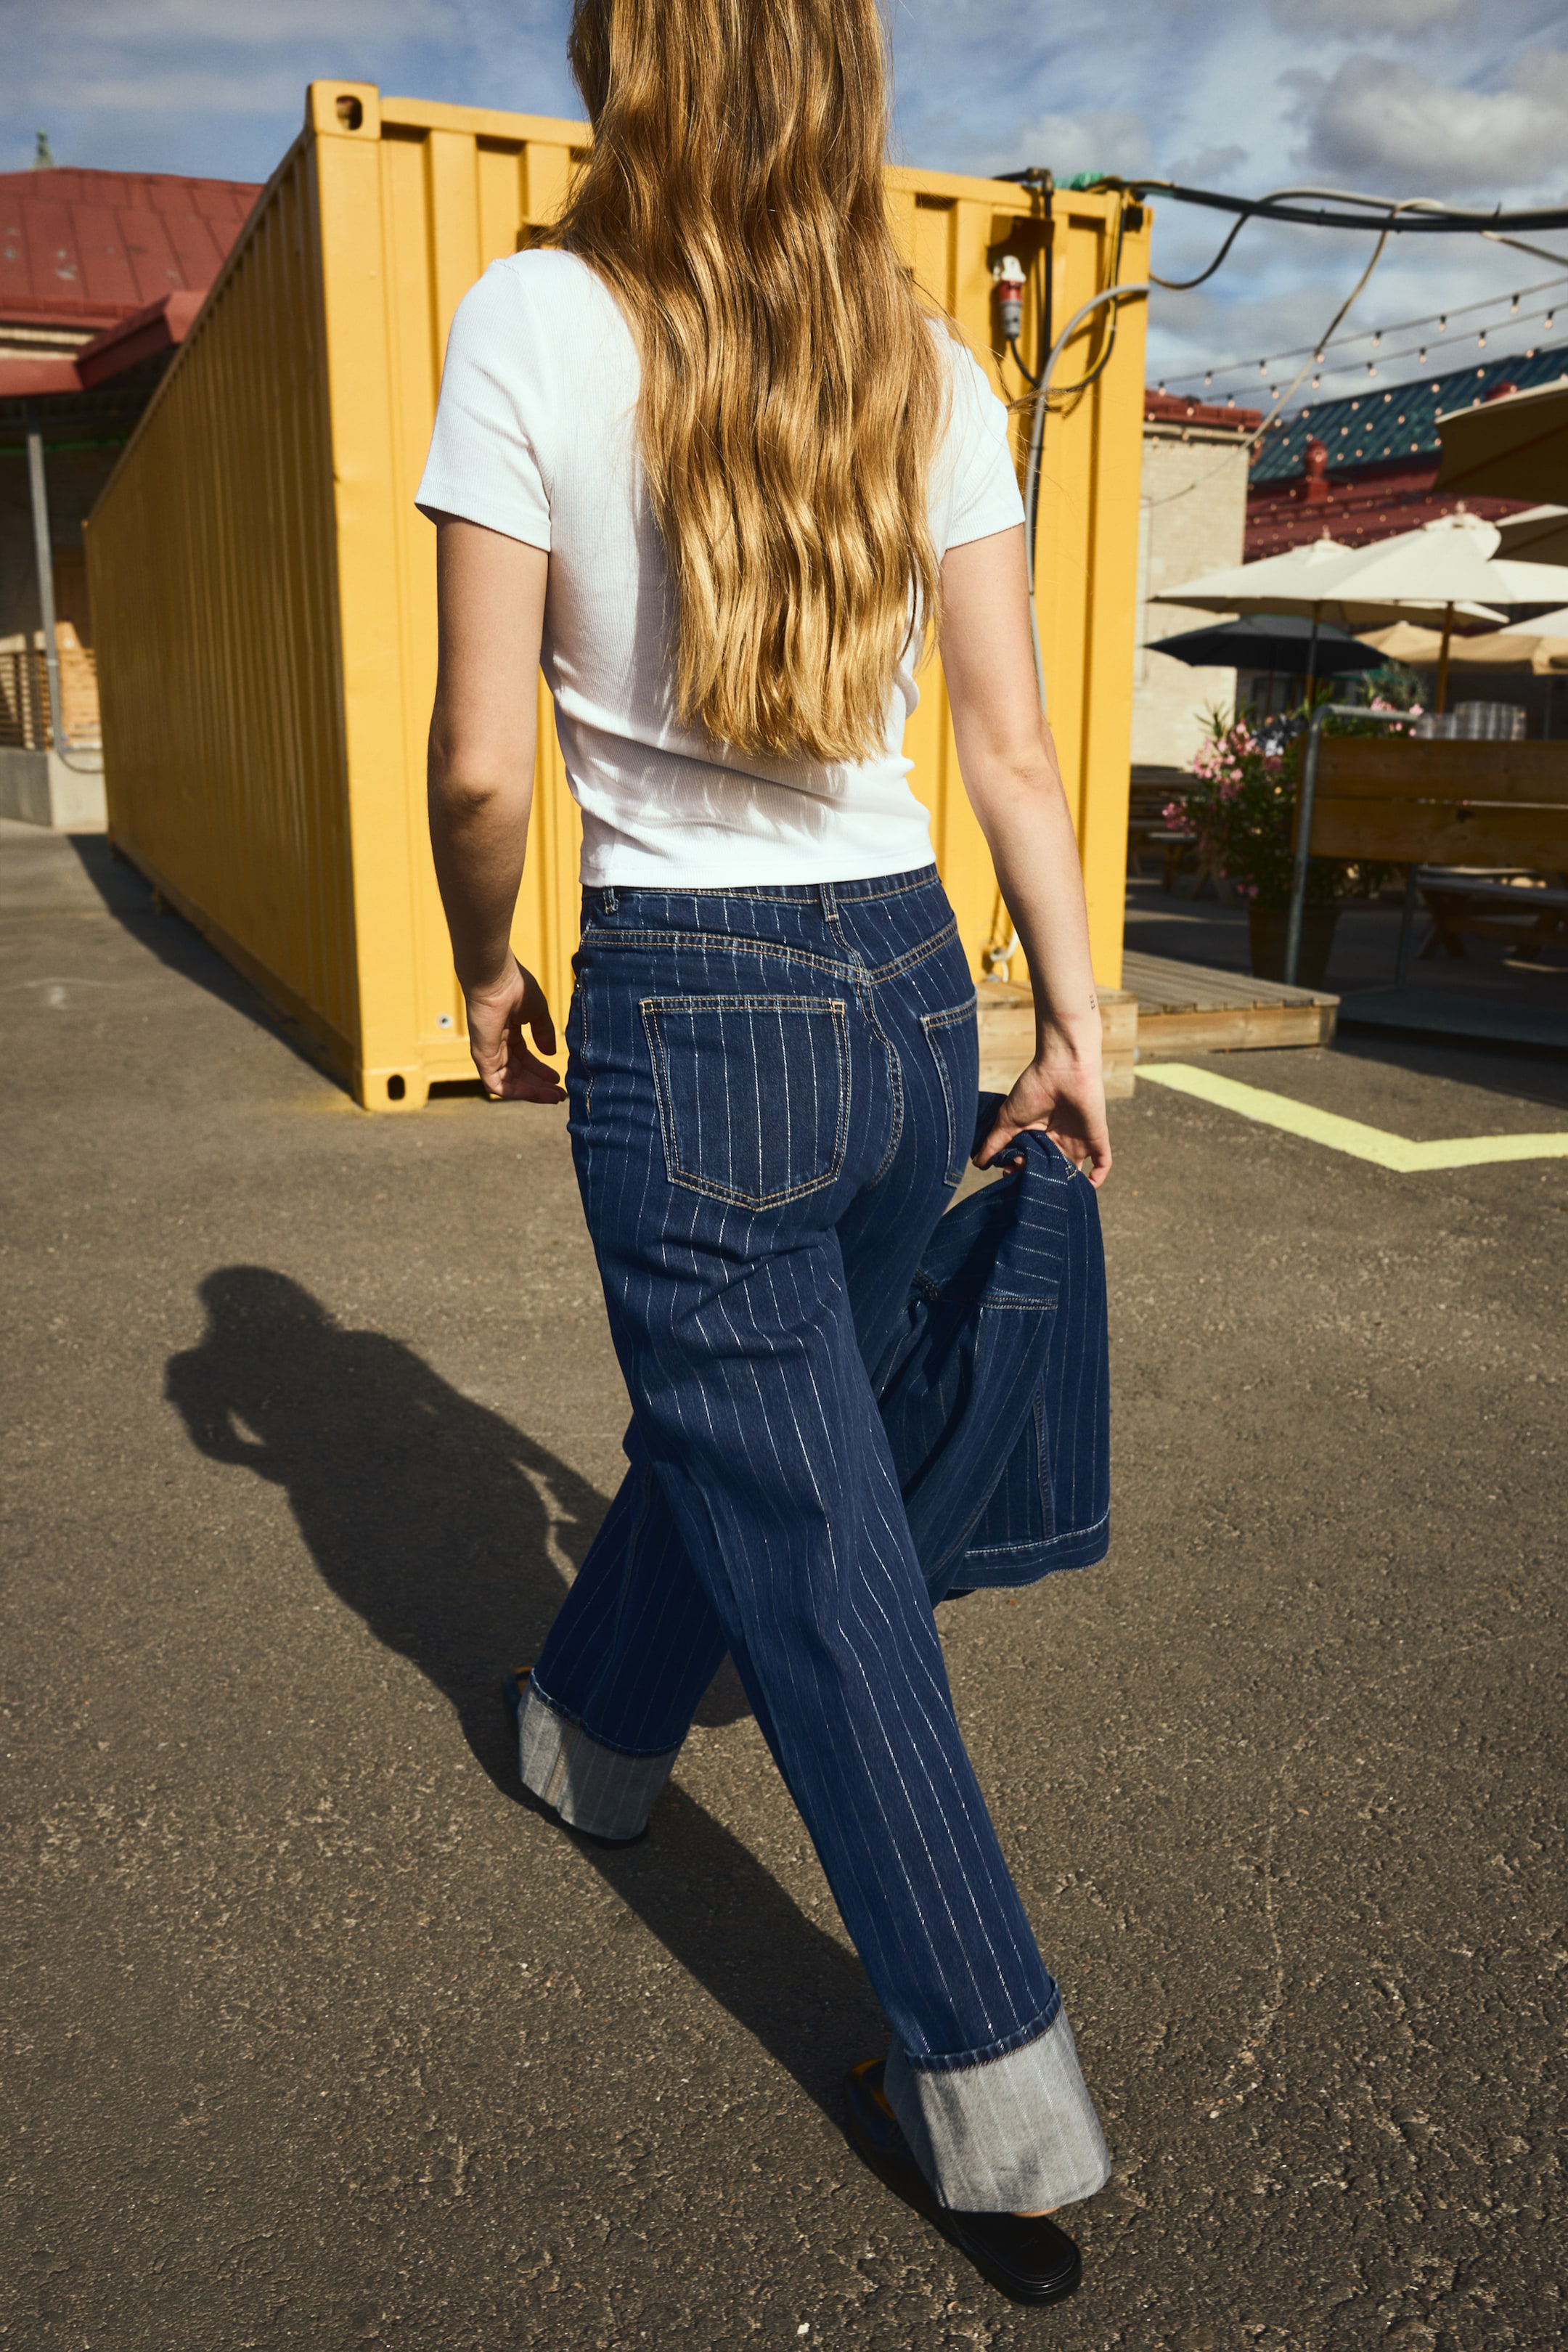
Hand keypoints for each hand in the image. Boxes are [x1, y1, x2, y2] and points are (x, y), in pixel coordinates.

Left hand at [462, 959, 565, 1101]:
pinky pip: (498, 1084)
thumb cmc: (515, 987)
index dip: (541, 1071)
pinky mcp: (482, 1058)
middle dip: (539, 1085)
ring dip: (533, 1092)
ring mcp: (488, 1052)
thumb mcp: (537, 1012)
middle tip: (560, 1094)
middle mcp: (496, 1044)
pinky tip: (538, 1094)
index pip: (523, 1059)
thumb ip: (543, 1032)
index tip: (558, 1079)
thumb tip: (550, 1053)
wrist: (497, 978)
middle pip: (518, 1073)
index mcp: (507, 1032)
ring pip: (510, 1082)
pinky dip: (518, 1092)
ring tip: (554, 1096)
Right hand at [975, 1048, 1111, 1187]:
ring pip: (1073, 1173)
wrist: (1063, 1067)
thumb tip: (978, 1163)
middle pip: (1049, 1172)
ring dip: (1064, 1185)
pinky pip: (1102, 1165)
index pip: (1029, 1163)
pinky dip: (1096, 1180)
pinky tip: (1084, 1188)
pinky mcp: (1096, 1140)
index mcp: (1038, 1137)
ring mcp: (1078, 1142)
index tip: (1008, 1170)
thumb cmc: (1034, 1089)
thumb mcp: (1008, 1119)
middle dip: (1038, 1180)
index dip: (1018, 1172)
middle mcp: (1058, 1142)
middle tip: (1026, 1176)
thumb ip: (994, 1142)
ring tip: (1049, 1188)